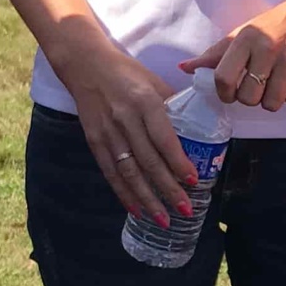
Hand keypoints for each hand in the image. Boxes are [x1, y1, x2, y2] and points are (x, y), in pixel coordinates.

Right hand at [60, 40, 198, 225]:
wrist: (86, 66)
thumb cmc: (128, 73)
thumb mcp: (155, 82)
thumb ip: (174, 105)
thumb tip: (199, 127)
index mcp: (145, 102)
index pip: (164, 139)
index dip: (178, 163)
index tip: (194, 181)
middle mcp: (126, 119)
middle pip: (149, 161)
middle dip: (168, 189)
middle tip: (185, 209)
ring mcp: (108, 132)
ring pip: (129, 173)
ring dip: (147, 199)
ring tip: (163, 219)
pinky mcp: (94, 141)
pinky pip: (111, 172)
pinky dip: (123, 193)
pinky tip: (136, 209)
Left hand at [186, 0, 285, 112]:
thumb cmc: (275, 24)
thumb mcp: (243, 33)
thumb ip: (214, 54)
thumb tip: (184, 68)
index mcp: (245, 38)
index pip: (223, 77)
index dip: (224, 93)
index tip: (230, 92)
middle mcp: (266, 48)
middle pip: (247, 96)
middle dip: (250, 97)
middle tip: (257, 84)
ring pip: (271, 103)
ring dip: (271, 99)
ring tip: (275, 82)